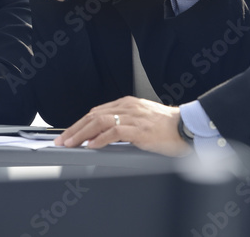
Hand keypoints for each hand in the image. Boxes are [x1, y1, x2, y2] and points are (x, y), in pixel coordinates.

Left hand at [54, 97, 189, 156]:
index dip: (79, 123)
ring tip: (71, 144)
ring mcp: (133, 117)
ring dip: (82, 134)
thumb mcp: (141, 120)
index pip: (96, 112)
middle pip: (94, 115)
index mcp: (127, 104)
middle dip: (75, 129)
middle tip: (62, 140)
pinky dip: (100, 139)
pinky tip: (91, 145)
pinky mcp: (139, 129)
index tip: (68, 134)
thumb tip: (103, 136)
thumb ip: (123, 124)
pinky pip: (114, 132)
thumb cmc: (167, 127)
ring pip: (99, 122)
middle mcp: (128, 107)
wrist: (187, 127)